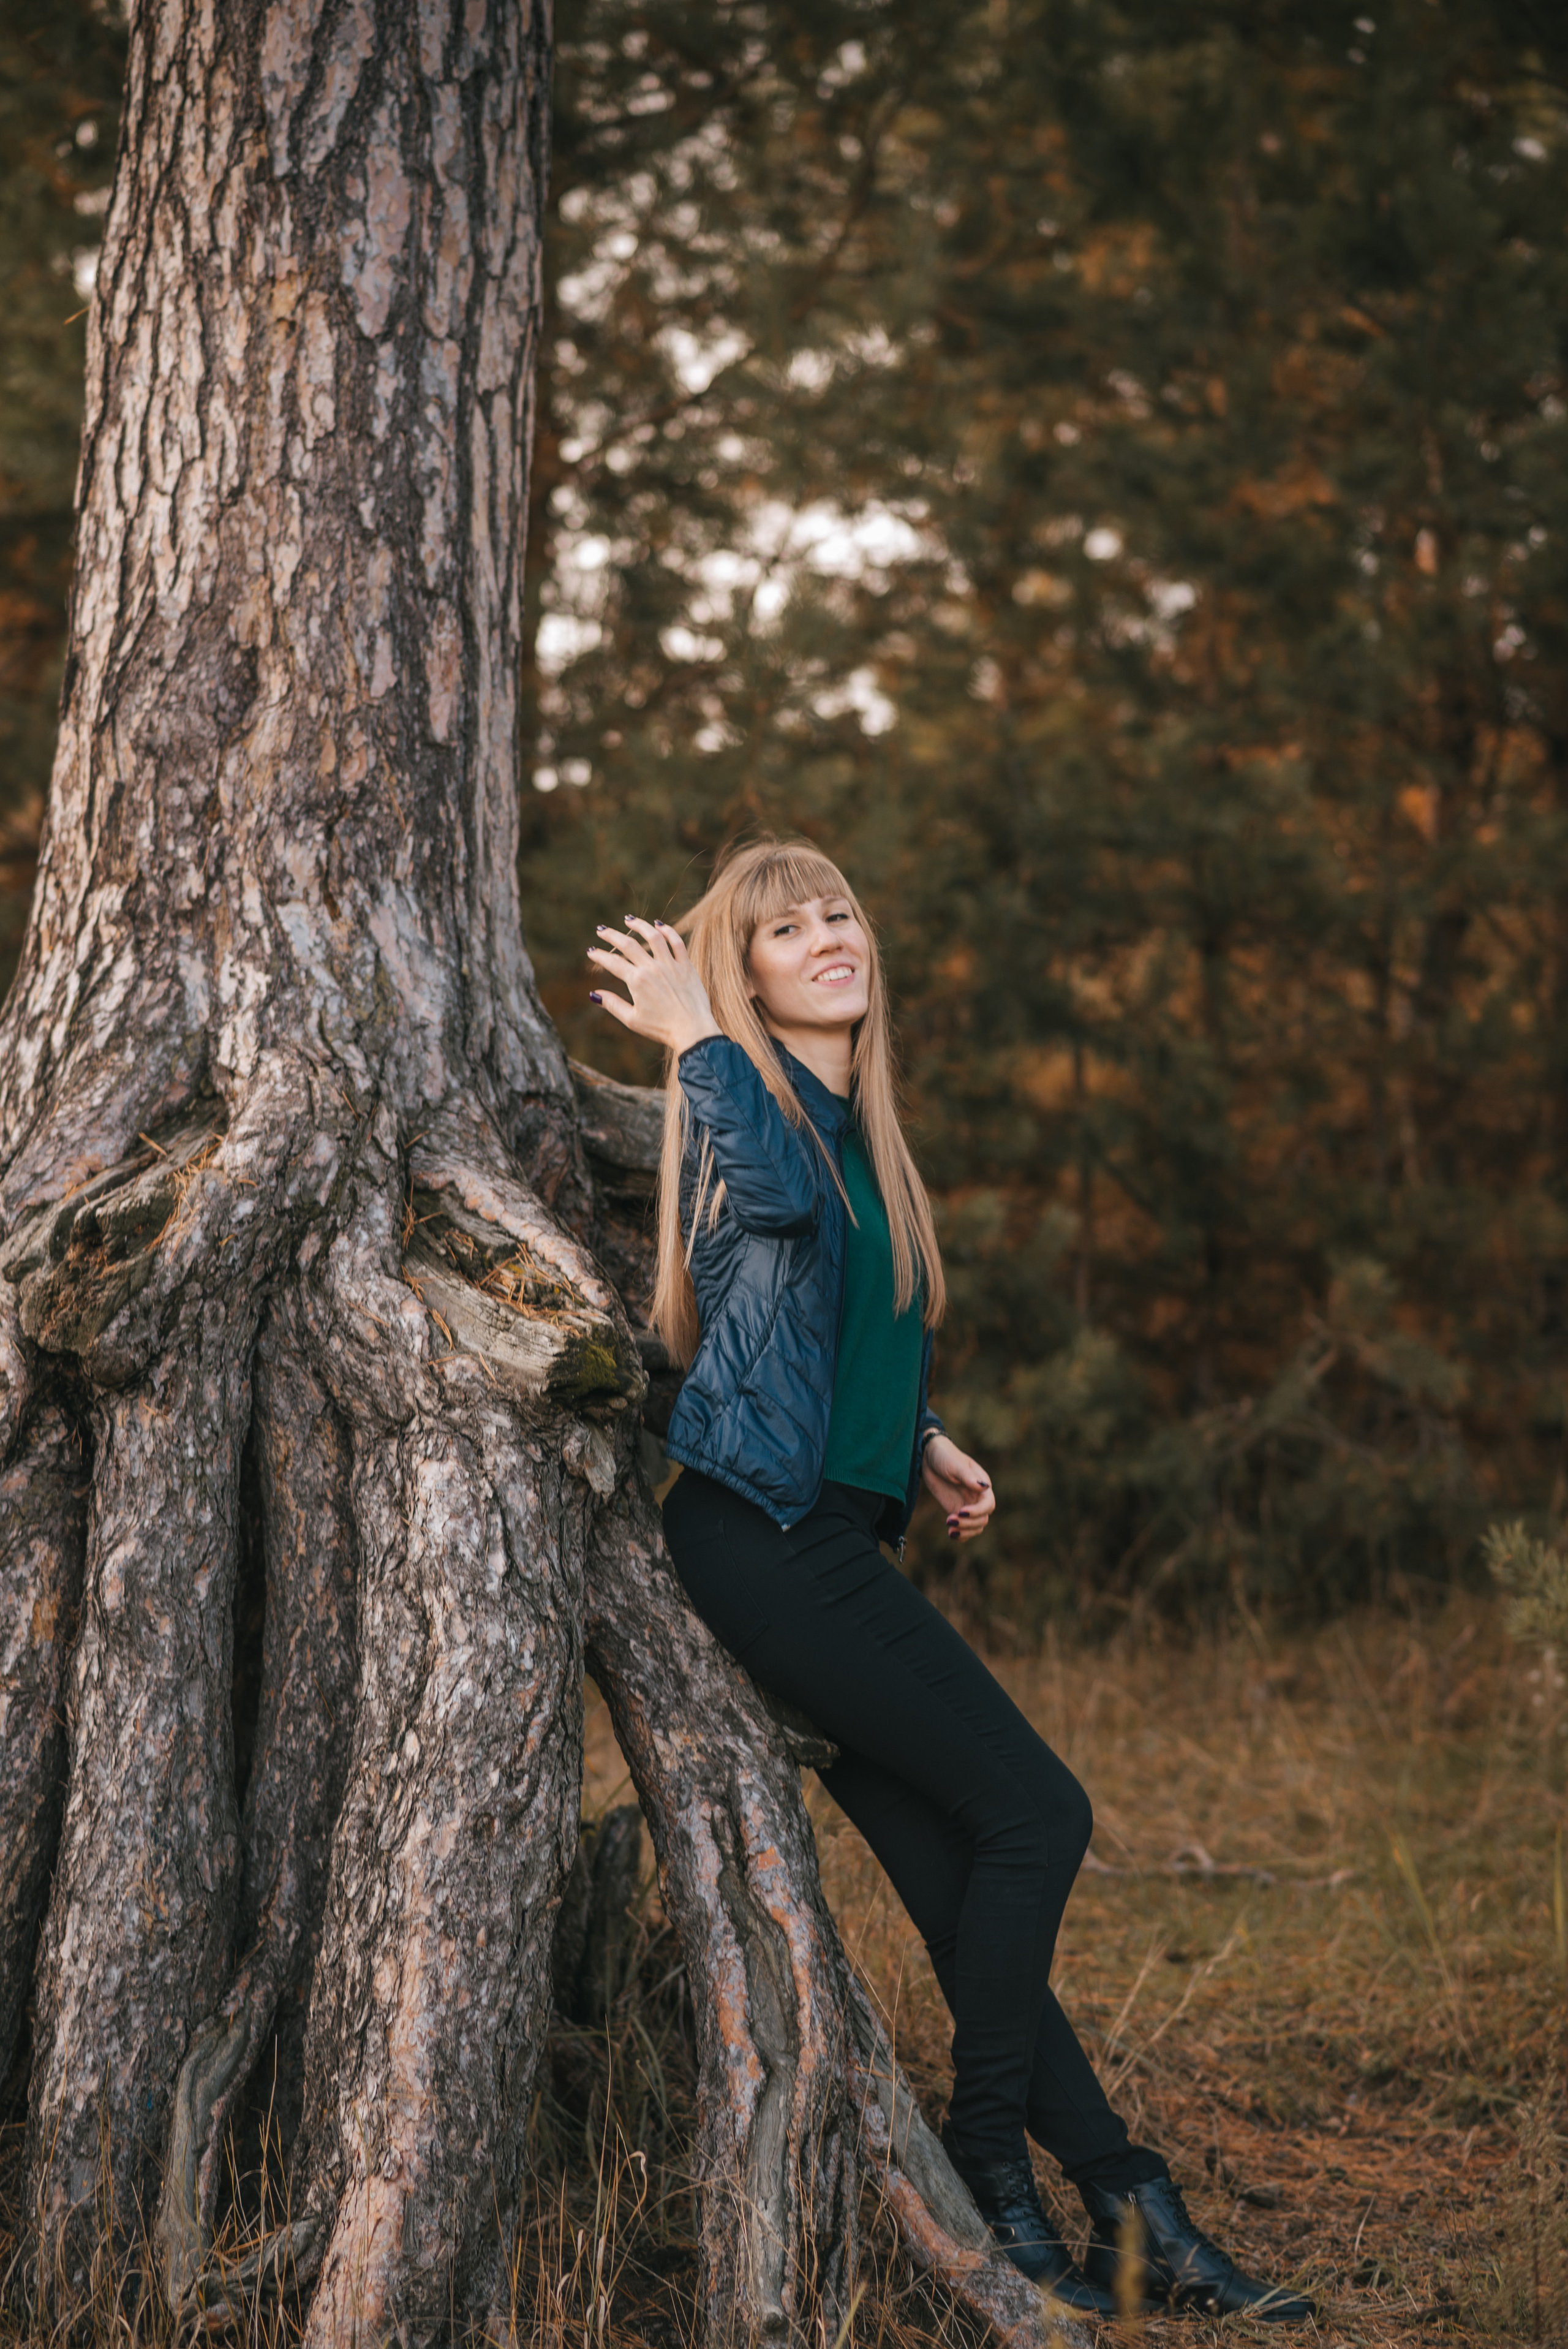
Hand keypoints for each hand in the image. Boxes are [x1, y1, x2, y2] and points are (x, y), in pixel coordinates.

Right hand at [588, 917, 721, 1055]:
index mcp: (637, 981)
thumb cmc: (661, 1029)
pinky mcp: (686, 966)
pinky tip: (659, 925)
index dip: (599, 956)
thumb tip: (594, 994)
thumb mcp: (632, 1020)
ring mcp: (671, 965)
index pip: (613, 963)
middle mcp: (653, 968)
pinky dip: (668, 931)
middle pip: (628, 944)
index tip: (591, 952)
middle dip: (612, 935)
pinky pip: (677, 942)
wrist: (693, 1031)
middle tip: (601, 930)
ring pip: (653, 936)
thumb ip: (612, 1004)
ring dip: (639, 925)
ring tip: (628, 919)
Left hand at [921, 1434, 994, 1542]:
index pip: (989, 1504)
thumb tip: (984, 1487)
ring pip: (976, 1526)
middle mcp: (978, 1497)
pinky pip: (964, 1527)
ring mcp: (968, 1505)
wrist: (930, 1457)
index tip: (961, 1511)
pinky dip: (961, 1535)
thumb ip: (968, 1477)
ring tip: (950, 1531)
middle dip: (968, 1524)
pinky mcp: (956, 1510)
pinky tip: (951, 1534)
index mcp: (982, 1485)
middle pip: (982, 1519)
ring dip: (965, 1532)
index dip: (978, 1511)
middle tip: (949, 1520)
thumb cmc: (945, 1456)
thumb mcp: (955, 1464)